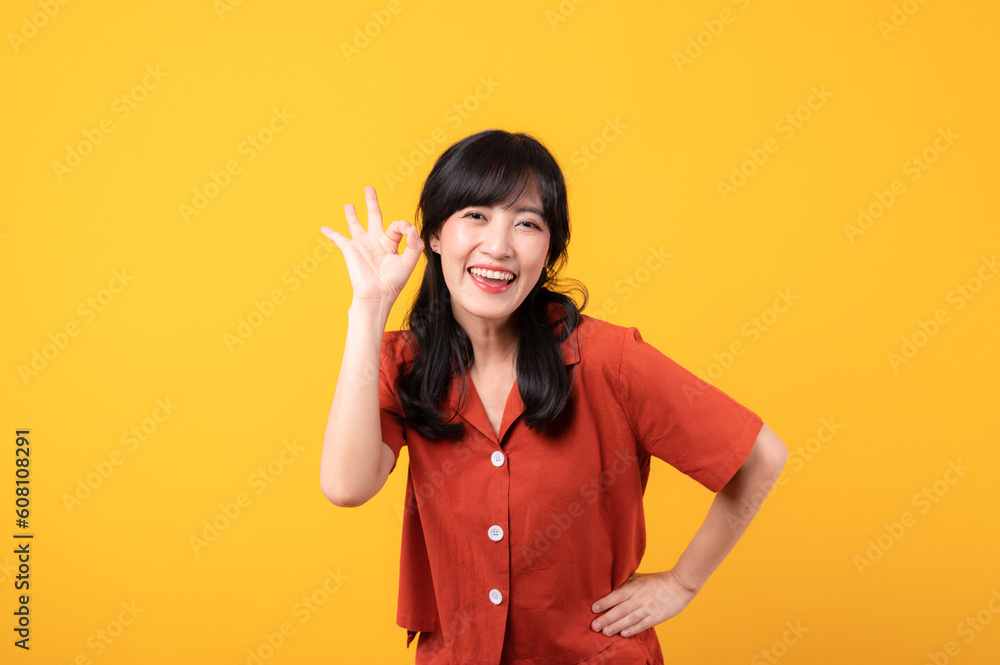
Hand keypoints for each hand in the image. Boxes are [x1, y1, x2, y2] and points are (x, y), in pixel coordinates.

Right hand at [320, 186, 423, 306]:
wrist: (377, 295)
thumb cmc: (393, 282)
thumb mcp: (409, 262)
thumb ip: (415, 245)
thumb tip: (413, 228)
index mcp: (391, 243)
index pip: (397, 225)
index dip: (403, 225)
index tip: (409, 231)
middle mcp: (376, 241)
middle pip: (374, 216)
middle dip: (371, 202)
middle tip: (369, 188)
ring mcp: (362, 244)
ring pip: (355, 224)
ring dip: (351, 214)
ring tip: (349, 205)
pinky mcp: (350, 249)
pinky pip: (338, 238)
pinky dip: (330, 233)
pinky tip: (324, 228)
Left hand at [589, 570, 697, 637]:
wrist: (680, 585)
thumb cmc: (658, 580)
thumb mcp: (640, 577)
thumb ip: (626, 582)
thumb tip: (610, 585)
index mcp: (635, 586)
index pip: (616, 595)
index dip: (605, 602)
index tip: (593, 609)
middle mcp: (640, 598)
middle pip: (620, 609)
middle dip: (606, 618)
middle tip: (594, 626)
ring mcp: (648, 608)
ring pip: (629, 619)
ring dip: (616, 626)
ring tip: (605, 632)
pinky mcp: (656, 617)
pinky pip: (642, 625)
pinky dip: (632, 630)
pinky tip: (623, 634)